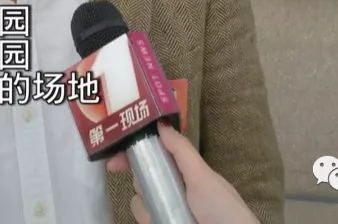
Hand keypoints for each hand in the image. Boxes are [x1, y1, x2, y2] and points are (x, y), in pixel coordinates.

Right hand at [106, 122, 259, 223]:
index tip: (115, 154)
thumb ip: (181, 150)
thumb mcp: (203, 176)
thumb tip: (160, 123)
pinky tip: (158, 220)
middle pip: (142, 177)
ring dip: (146, 205)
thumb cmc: (222, 209)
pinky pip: (142, 218)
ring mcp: (165, 211)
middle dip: (139, 179)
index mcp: (184, 173)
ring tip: (165, 213)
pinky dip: (147, 218)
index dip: (134, 152)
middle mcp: (172, 190)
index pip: (155, 156)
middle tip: (141, 186)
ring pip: (139, 201)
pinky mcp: (158, 223)